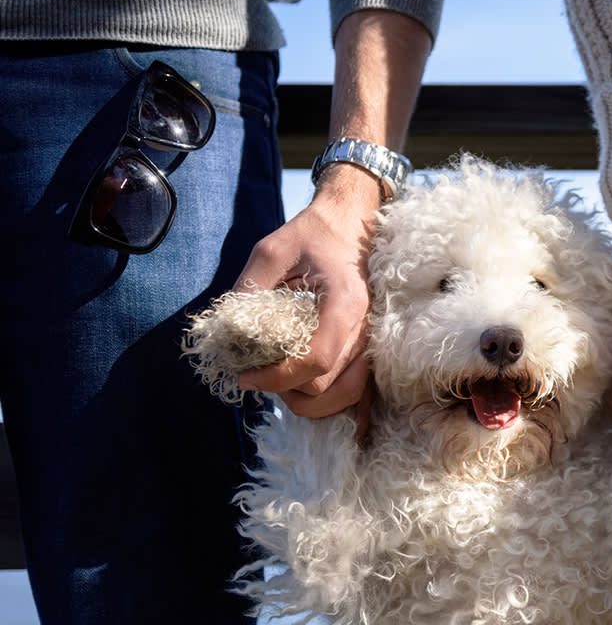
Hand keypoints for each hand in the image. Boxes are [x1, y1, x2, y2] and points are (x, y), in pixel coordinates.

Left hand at [233, 164, 379, 418]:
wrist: (350, 224)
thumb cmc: (314, 234)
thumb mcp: (272, 250)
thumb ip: (249, 288)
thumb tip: (228, 330)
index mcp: (344, 303)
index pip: (316, 359)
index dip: (278, 377)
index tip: (246, 376)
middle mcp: (364, 327)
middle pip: (327, 384)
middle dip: (287, 390)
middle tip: (256, 376)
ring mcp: (370, 339)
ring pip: (344, 393)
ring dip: (308, 399)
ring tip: (279, 382)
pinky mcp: (367, 345)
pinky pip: (354, 387)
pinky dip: (329, 397)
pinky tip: (303, 388)